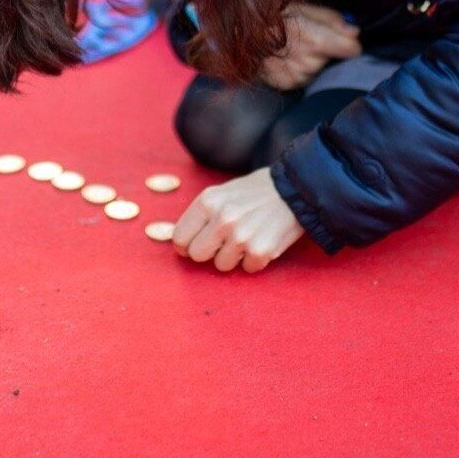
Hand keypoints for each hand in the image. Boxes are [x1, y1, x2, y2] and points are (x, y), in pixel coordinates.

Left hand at [172, 167, 305, 272]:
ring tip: (247, 237)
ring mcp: (241, 237)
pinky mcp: (260, 251)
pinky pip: (247, 269)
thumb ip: (198, 216)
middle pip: (197, 255)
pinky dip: (255, 260)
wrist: (294, 188)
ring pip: (221, 265)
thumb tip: (164, 235)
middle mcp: (222, 219)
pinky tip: (262, 241)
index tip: (199, 241)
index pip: (180, 238)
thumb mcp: (221, 193)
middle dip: (210, 251)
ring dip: (234, 256)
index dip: (188, 243)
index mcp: (208, 201)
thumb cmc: (254, 192)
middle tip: (225, 240)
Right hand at [257, 3, 360, 90]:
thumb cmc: (267, 16)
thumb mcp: (300, 7)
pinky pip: (304, 76)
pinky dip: (298, 68)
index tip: (343, 37)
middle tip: (304, 35)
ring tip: (290, 45)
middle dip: (325, 47)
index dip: (348, 42)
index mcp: (314, 40)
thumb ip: (330, 19)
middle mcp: (306, 63)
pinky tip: (285, 57)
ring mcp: (296, 77)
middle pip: (333, 58)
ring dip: (310, 58)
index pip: (351, 50)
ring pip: (318, 67)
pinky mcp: (286, 85)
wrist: (236, 35)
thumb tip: (354, 32)